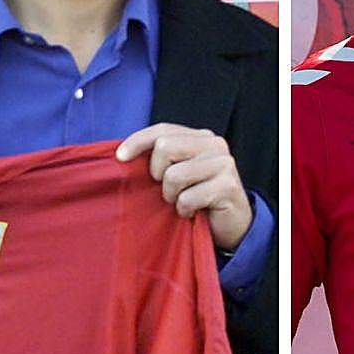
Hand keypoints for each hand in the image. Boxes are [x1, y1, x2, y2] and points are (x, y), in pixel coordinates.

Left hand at [116, 123, 251, 250]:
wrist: (233, 223)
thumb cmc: (199, 196)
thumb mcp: (180, 171)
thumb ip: (163, 158)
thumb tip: (123, 154)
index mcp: (201, 137)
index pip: (163, 129)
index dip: (138, 141)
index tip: (120, 157)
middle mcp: (215, 145)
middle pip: (164, 148)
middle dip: (157, 173)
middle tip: (169, 188)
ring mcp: (224, 164)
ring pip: (174, 175)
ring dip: (172, 195)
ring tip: (183, 201)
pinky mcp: (228, 186)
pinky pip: (187, 198)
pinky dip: (184, 210)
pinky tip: (193, 212)